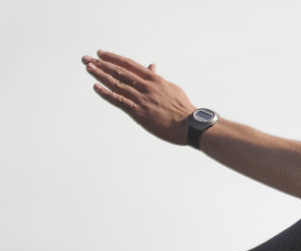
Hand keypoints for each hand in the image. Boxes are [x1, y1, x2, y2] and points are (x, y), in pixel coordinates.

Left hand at [82, 50, 196, 144]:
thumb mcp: (171, 88)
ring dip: (100, 75)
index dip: (114, 58)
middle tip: (87, 58)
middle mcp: (146, 87)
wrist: (190, 125)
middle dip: (101, 64)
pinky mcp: (139, 113)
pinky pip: (119, 101)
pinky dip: (107, 93)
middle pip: (119, 72)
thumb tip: (151, 67)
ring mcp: (141, 99)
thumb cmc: (183, 108)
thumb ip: (158, 78)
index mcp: (154, 80)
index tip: (101, 53)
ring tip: (88, 68)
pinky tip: (96, 87)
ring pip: (117, 84)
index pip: (129, 65)